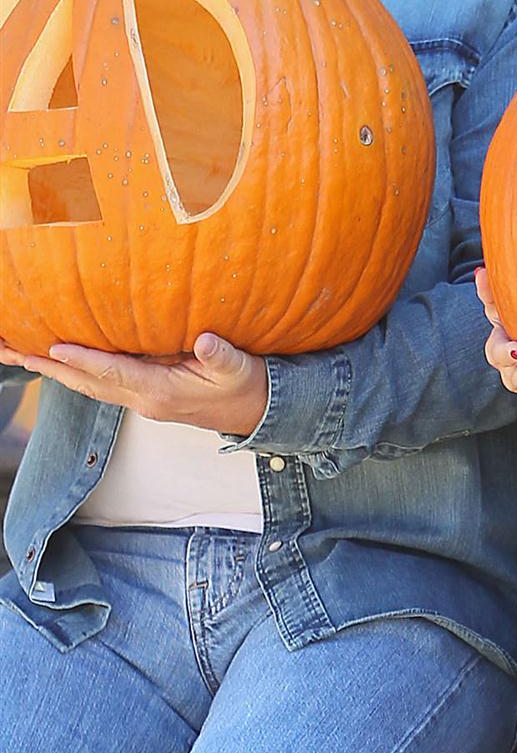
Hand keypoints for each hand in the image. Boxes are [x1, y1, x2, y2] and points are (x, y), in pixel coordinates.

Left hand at [0, 331, 269, 436]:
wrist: (255, 412)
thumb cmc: (246, 385)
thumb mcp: (239, 368)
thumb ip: (221, 355)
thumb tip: (205, 340)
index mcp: (161, 393)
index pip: (115, 374)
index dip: (84, 360)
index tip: (53, 347)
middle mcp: (143, 401)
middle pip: (87, 383)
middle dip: (49, 367)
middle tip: (12, 350)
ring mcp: (140, 401)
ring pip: (87, 385)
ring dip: (53, 370)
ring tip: (18, 352)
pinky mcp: (142, 395)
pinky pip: (99, 383)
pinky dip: (73, 371)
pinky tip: (58, 358)